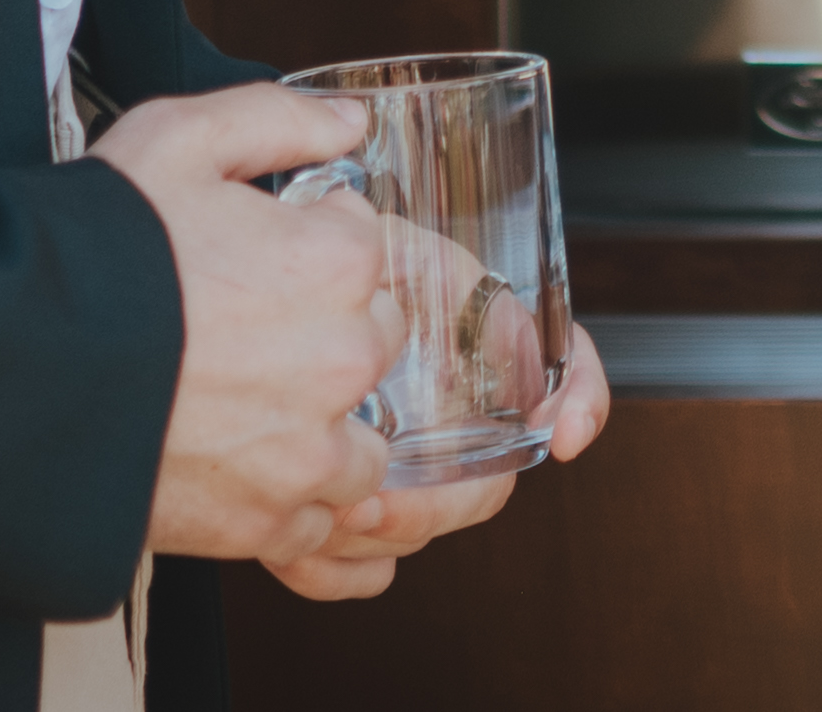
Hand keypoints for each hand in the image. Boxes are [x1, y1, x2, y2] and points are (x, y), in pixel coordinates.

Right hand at [93, 85, 405, 581]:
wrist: (2, 366)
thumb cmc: (89, 250)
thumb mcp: (177, 139)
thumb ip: (279, 118)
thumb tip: (350, 124)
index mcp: (336, 264)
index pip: (366, 248)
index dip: (310, 243)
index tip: (260, 257)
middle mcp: (340, 361)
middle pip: (372, 344)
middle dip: (324, 332)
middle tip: (242, 330)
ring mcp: (304, 452)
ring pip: (360, 443)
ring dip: (322, 428)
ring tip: (247, 409)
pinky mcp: (258, 524)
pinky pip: (314, 523)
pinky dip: (287, 504)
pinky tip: (235, 470)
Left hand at [253, 294, 613, 602]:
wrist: (238, 312)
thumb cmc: (314, 275)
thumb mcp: (385, 251)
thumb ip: (445, 273)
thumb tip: (509, 326)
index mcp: (474, 352)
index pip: (565, 370)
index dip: (583, 402)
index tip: (565, 434)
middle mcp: (449, 418)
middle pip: (487, 485)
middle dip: (441, 505)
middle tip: (376, 500)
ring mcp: (404, 470)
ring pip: (424, 531)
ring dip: (383, 535)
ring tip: (324, 517)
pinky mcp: (346, 512)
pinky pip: (358, 568)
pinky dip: (333, 571)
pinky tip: (302, 553)